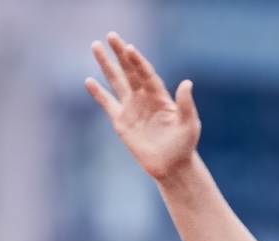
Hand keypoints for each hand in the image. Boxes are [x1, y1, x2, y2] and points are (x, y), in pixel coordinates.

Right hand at [85, 33, 199, 184]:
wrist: (171, 166)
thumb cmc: (183, 145)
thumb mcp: (189, 125)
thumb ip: (186, 105)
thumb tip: (187, 83)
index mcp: (159, 95)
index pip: (146, 74)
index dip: (138, 61)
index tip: (130, 48)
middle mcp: (144, 97)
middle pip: (129, 71)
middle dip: (120, 53)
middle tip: (111, 35)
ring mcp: (131, 108)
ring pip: (116, 81)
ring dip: (106, 65)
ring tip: (96, 46)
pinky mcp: (121, 121)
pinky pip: (107, 103)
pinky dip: (98, 93)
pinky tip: (89, 81)